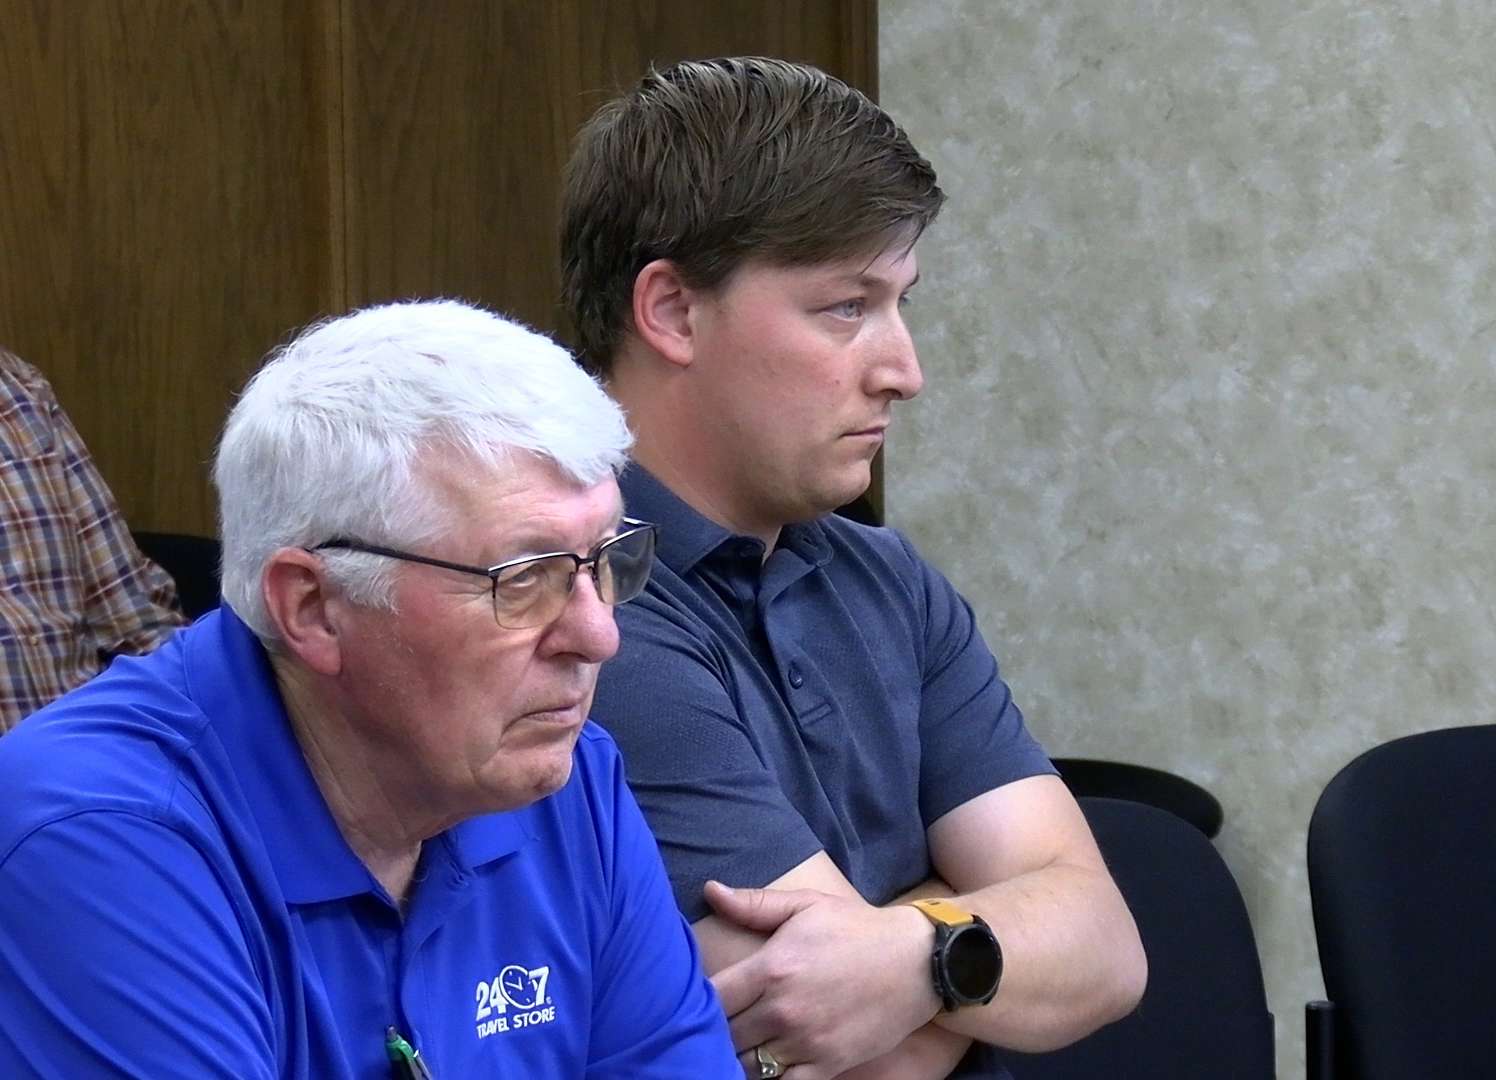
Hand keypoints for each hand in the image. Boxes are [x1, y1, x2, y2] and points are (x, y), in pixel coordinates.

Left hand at [706, 880, 941, 1078]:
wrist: (918, 961)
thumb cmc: (857, 929)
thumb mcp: (806, 905)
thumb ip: (754, 904)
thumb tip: (710, 890)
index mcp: (773, 968)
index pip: (712, 997)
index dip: (698, 1000)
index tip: (702, 995)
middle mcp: (784, 1010)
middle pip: (724, 1035)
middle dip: (717, 1029)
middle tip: (720, 1020)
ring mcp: (806, 1042)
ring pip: (747, 1066)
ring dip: (738, 1055)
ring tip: (742, 1041)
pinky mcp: (828, 1065)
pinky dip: (768, 1079)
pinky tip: (767, 1064)